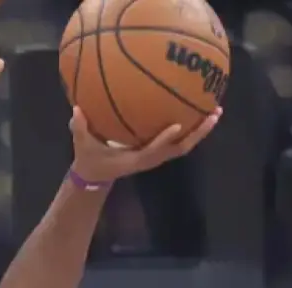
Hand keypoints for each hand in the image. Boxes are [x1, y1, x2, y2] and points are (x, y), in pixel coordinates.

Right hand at [69, 106, 221, 183]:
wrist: (96, 175)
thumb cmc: (91, 159)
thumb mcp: (82, 144)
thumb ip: (80, 127)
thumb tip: (76, 108)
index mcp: (135, 159)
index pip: (154, 150)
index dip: (166, 139)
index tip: (179, 124)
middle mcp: (151, 159)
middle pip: (180, 148)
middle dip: (199, 133)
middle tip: (214, 113)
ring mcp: (156, 156)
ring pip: (184, 145)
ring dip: (200, 130)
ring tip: (215, 110)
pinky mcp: (158, 151)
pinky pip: (178, 140)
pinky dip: (191, 128)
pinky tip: (196, 109)